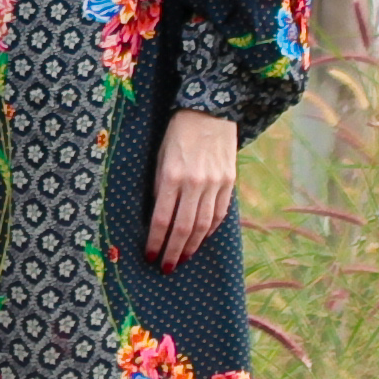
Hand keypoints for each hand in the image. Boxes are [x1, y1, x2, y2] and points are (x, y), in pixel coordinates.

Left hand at [147, 109, 240, 268]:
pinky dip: (209, 231)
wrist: (210, 112)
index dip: (156, 241)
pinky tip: (200, 240)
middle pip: (183, 228)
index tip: (149, 255)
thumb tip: (159, 217)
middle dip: (173, 251)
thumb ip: (160, 187)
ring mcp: (215, 184)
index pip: (162, 219)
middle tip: (165, 267)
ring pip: (203, 226)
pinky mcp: (229, 182)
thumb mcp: (160, 157)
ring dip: (192, 247)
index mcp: (172, 175)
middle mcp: (194, 182)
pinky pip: (219, 214)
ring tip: (183, 260)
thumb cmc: (177, 133)